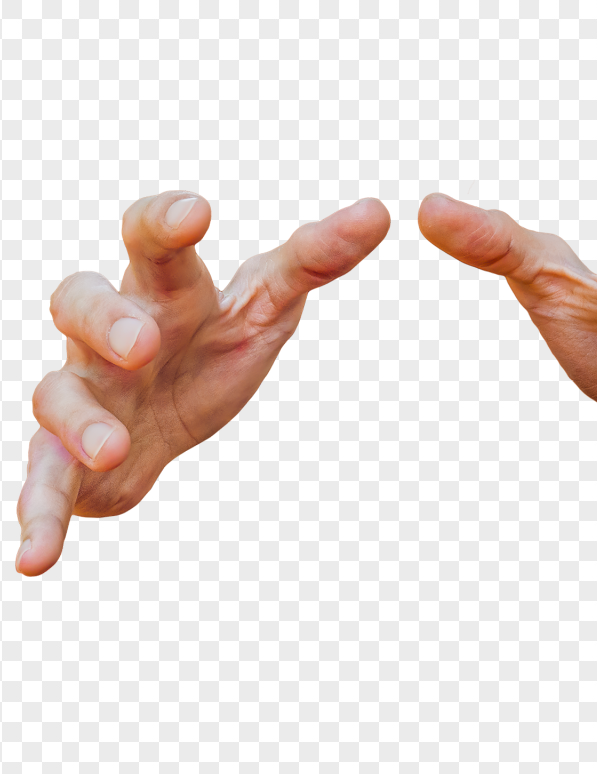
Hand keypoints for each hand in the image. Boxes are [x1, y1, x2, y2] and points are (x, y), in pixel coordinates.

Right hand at [16, 192, 389, 576]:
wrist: (165, 421)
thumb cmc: (213, 349)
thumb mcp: (268, 305)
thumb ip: (315, 259)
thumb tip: (380, 211)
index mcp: (165, 292)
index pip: (151, 241)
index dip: (166, 221)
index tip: (197, 213)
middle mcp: (111, 334)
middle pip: (80, 301)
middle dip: (105, 319)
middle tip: (143, 343)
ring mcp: (85, 395)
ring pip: (57, 392)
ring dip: (78, 420)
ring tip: (113, 447)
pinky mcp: (67, 459)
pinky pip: (42, 479)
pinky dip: (38, 516)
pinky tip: (36, 558)